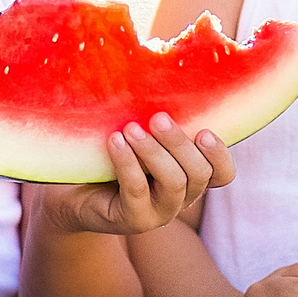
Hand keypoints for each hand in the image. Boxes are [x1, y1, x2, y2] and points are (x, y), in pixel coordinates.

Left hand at [36, 113, 235, 235]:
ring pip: (173, 183)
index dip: (220, 155)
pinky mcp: (133, 221)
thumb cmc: (113, 155)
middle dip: (179, 143)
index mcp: (190, 176)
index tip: (205, 131)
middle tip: (157, 118)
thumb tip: (163, 76)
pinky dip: (128, 163)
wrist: (74, 192)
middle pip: (199, 174)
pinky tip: (115, 141)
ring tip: (131, 128)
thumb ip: (159, 122)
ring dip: (153, 152)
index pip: (223, 174)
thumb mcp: (142, 136)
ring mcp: (160, 213)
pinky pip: (137, 191)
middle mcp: (182, 197)